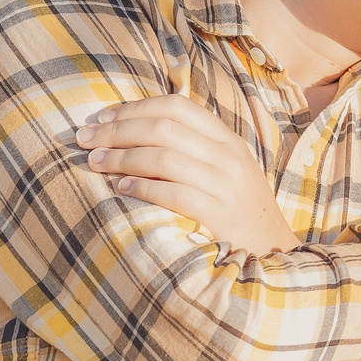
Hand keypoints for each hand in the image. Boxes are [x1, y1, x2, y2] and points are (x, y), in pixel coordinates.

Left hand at [74, 95, 300, 253]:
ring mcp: (226, 185)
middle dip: (117, 130)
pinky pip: (173, 194)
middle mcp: (229, 156)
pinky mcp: (219, 214)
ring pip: (164, 157)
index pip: (177, 106)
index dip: (134, 108)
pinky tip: (121, 189)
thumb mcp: (227, 171)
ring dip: (122, 157)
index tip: (102, 118)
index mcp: (228, 139)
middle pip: (164, 127)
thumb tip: (139, 133)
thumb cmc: (239, 212)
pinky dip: (142, 188)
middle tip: (85, 139)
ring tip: (95, 164)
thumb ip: (194, 150)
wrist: (275, 254)